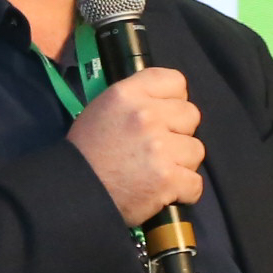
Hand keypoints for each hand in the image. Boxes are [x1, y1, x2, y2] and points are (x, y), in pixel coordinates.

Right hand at [67, 65, 203, 226]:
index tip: (165, 116)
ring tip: (159, 172)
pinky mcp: (167, 178)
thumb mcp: (103, 109)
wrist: (75, 191)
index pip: (175, 81)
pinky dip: (183, 191)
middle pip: (191, 115)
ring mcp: (159, 147)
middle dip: (179, 133)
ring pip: (196, 150)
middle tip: (159, 148)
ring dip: (182, 163)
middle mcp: (145, 115)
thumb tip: (167, 103)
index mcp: (127, 94)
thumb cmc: (87, 152)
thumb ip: (136, 100)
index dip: (175, 100)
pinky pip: (195, 183)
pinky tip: (165, 191)